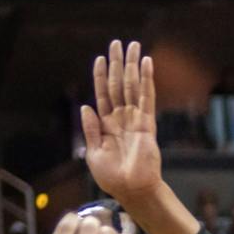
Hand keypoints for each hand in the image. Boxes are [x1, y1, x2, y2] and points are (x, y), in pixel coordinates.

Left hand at [83, 39, 160, 204]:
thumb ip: (91, 129)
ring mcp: (134, 118)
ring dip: (132, 65)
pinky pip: (146, 97)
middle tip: (118, 43)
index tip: (99, 58)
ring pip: (132, 85)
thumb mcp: (94, 153)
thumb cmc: (112, 177)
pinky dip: (147, 80)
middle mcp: (121, 117)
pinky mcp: (147, 123)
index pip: (102, 93)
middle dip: (118, 63)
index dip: (99, 76)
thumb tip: (86, 106)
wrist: (132, 191)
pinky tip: (147, 64)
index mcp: (106, 124)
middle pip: (118, 84)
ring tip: (133, 46)